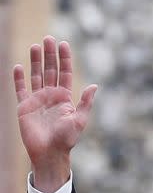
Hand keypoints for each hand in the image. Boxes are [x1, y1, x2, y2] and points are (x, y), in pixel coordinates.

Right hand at [13, 37, 96, 190]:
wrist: (50, 153)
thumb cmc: (66, 140)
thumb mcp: (79, 120)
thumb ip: (85, 103)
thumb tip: (94, 86)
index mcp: (64, 98)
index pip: (64, 74)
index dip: (64, 59)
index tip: (63, 44)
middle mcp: (51, 96)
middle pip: (50, 70)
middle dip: (50, 55)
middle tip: (48, 38)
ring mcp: (37, 100)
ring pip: (36, 75)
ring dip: (35, 61)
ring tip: (35, 46)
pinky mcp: (24, 107)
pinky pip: (20, 89)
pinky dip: (19, 78)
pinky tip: (18, 66)